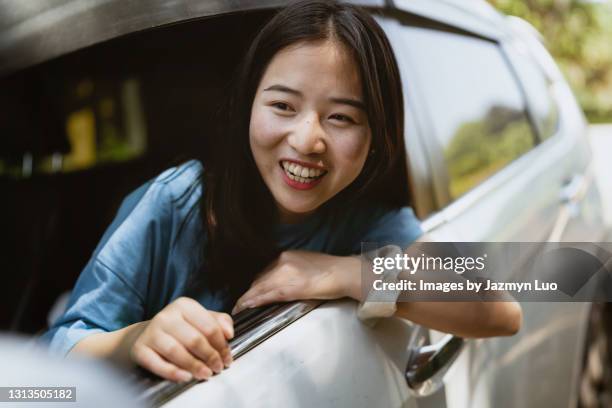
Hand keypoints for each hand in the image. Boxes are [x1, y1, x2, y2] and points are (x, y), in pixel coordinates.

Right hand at [129, 297, 233, 382]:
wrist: (147, 335)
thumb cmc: (180, 328)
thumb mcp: (200, 319)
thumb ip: (219, 322)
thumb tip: (228, 333)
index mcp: (184, 305)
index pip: (209, 326)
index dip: (221, 345)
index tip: (227, 357)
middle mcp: (166, 316)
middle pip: (194, 340)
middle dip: (210, 357)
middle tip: (218, 367)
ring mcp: (151, 332)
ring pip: (176, 351)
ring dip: (194, 366)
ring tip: (205, 374)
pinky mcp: (140, 349)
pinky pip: (157, 363)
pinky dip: (173, 372)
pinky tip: (186, 377)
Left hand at [232, 250, 360, 313]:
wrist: (344, 272)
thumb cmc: (330, 271)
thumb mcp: (306, 264)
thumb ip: (291, 270)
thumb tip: (281, 282)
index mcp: (286, 256)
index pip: (264, 272)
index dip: (255, 285)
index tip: (249, 293)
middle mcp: (283, 261)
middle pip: (259, 279)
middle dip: (250, 292)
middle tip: (241, 304)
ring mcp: (286, 274)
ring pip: (260, 287)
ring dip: (247, 299)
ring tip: (238, 308)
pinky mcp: (291, 287)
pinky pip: (268, 294)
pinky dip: (255, 301)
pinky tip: (246, 306)